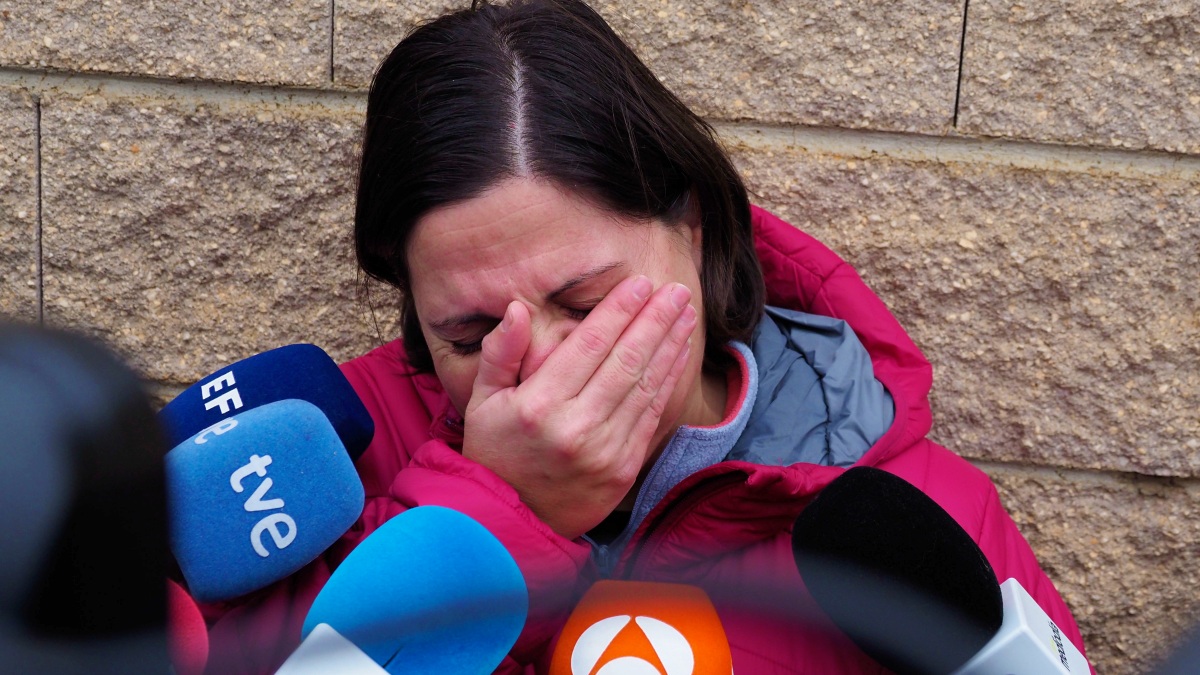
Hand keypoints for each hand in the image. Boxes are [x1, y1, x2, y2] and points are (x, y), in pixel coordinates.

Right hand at [461, 275, 697, 538]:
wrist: (512, 521)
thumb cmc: (495, 453)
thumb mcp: (482, 402)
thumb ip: (499, 354)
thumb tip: (516, 308)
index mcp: (539, 405)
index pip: (590, 345)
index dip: (619, 310)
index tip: (641, 283)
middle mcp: (575, 427)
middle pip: (626, 360)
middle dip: (656, 320)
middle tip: (678, 290)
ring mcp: (604, 450)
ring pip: (645, 385)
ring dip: (670, 345)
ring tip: (686, 314)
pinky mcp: (623, 468)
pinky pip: (651, 415)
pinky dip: (668, 381)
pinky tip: (678, 355)